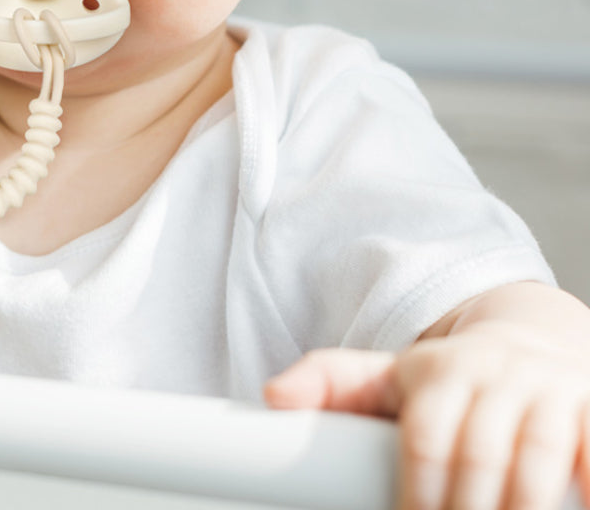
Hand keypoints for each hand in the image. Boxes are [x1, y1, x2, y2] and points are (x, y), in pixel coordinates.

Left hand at [265, 325, 589, 509]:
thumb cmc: (451, 377)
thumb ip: (331, 382)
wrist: (531, 339)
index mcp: (440, 372)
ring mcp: (548, 390)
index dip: (418, 492)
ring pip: (535, 457)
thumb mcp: (391, 374)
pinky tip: (580, 508)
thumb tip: (272, 397)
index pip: (425, 438)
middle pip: (478, 455)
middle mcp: (494, 375)